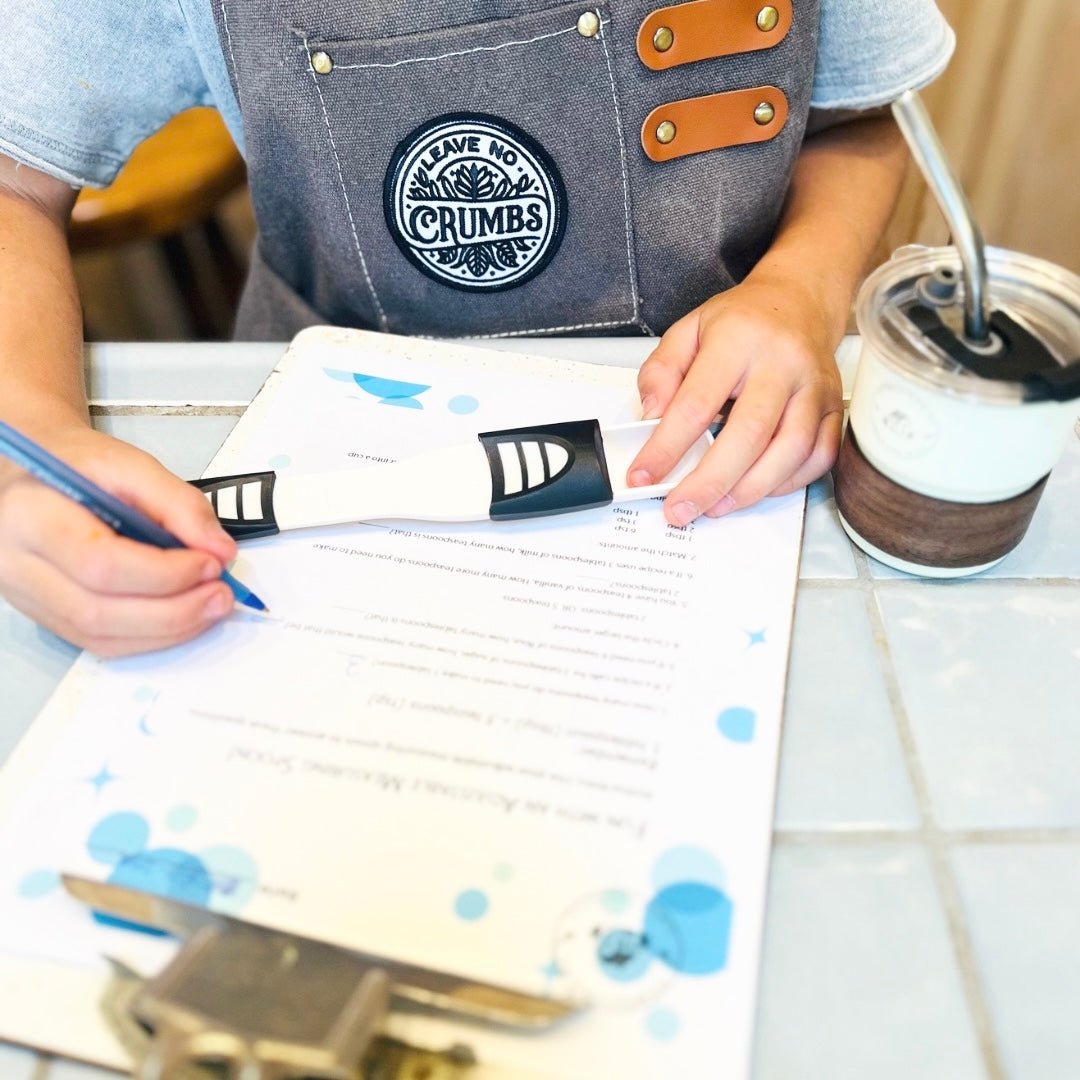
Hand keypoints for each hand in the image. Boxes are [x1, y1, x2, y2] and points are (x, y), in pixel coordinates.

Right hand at [0, 425, 238, 655]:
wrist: (32, 475)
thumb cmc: (77, 466)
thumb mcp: (130, 465)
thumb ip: (179, 504)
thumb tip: (220, 550)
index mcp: (31, 516)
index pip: (100, 563)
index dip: (165, 573)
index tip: (211, 564)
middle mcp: (16, 564)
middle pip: (98, 612)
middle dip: (173, 611)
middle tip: (220, 595)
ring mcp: (25, 597)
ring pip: (99, 637)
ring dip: (167, 631)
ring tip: (210, 607)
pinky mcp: (45, 615)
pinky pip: (99, 643)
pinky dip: (150, 637)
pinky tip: (183, 617)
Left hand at [627, 273, 843, 525]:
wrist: (799, 303)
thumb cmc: (740, 323)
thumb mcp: (687, 330)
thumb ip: (662, 371)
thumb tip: (651, 415)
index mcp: (738, 340)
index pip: (697, 402)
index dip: (666, 447)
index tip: (643, 476)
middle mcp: (783, 363)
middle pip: (749, 434)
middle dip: (710, 482)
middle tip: (680, 509)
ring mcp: (814, 387)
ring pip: (790, 451)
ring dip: (748, 490)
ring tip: (714, 507)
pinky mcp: (834, 408)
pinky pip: (818, 456)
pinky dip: (786, 483)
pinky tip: (755, 490)